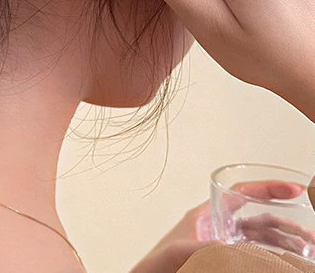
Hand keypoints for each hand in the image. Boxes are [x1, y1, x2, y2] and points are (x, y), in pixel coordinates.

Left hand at [129, 181, 305, 272]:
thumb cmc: (154, 266)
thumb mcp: (178, 252)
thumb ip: (200, 247)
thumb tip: (229, 248)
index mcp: (205, 215)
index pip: (240, 193)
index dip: (266, 188)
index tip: (293, 189)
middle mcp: (216, 228)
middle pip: (257, 219)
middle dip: (285, 224)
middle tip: (310, 236)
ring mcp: (220, 247)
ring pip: (259, 240)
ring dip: (283, 244)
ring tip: (306, 253)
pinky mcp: (220, 262)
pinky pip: (252, 256)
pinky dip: (270, 258)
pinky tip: (285, 263)